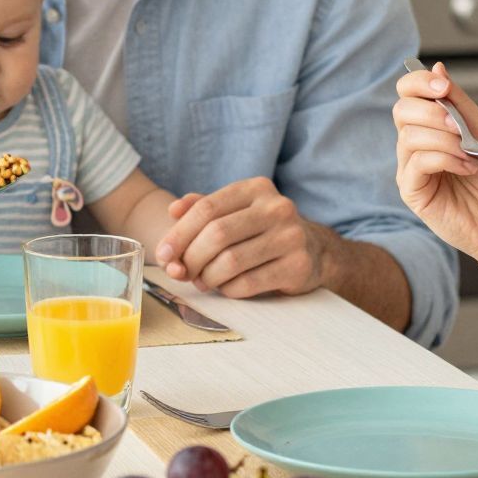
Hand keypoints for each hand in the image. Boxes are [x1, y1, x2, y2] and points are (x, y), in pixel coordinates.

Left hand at [154, 177, 327, 298]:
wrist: (314, 251)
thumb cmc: (262, 231)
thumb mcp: (235, 211)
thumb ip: (203, 208)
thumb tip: (173, 211)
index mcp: (256, 188)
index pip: (207, 208)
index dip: (179, 233)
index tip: (163, 253)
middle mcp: (277, 208)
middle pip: (217, 235)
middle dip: (191, 258)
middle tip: (181, 272)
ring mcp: (291, 237)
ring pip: (230, 262)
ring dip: (207, 277)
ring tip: (202, 280)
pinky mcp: (298, 266)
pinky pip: (248, 283)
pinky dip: (228, 289)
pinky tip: (225, 287)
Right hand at [392, 62, 477, 267]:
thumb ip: (459, 102)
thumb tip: (437, 66)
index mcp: (434, 126)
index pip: (409, 93)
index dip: (419, 82)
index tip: (443, 85)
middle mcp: (419, 145)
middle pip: (402, 110)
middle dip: (433, 111)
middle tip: (460, 127)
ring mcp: (413, 169)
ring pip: (409, 136)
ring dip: (445, 139)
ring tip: (470, 153)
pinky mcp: (413, 192)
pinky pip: (416, 163)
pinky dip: (444, 159)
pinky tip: (467, 168)